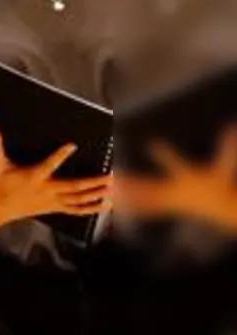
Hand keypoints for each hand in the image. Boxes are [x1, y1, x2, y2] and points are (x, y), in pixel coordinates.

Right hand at [0, 126, 111, 220]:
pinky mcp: (55, 208)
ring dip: (96, 194)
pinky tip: (105, 204)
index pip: (49, 165)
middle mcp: (46, 190)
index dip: (60, 155)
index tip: (73, 145)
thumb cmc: (0, 183)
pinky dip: (91, 208)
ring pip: (78, 199)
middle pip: (74, 187)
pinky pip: (76, 209)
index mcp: (34, 177)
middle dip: (93, 182)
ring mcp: (53, 201)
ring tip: (113, 188)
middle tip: (110, 176)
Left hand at [115, 128, 236, 227]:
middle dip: (132, 182)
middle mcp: (173, 189)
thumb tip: (232, 126)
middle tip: (115, 177)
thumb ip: (227, 146)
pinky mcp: (165, 207)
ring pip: (142, 198)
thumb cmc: (217, 183)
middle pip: (149, 184)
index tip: (152, 143)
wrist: (219, 207)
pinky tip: (116, 205)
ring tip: (109, 190)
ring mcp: (168, 200)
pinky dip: (130, 207)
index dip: (165, 152)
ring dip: (126, 194)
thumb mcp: (223, 165)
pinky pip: (144, 208)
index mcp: (185, 176)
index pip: (175, 161)